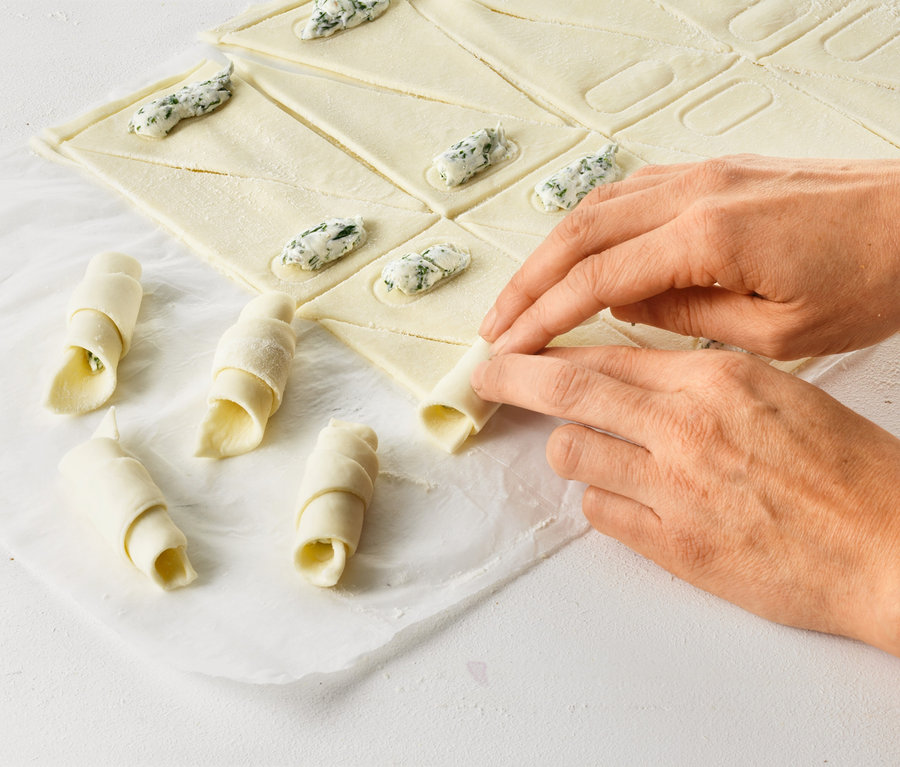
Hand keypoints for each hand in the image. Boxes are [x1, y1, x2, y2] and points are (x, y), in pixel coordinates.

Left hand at [471, 345, 899, 654]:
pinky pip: (599, 513)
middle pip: (569, 390)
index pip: (604, 352)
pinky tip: (629, 501)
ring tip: (591, 453)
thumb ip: (696, 383)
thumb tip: (628, 376)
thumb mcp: (774, 394)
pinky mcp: (675, 547)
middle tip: (486, 378)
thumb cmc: (844, 469)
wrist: (888, 546)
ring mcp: (675, 488)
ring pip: (571, 452)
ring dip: (567, 449)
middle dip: (513, 379)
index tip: (516, 350)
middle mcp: (686, 427)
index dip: (548, 351)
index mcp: (715, 379)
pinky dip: (601, 501)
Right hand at [481, 155, 899, 358]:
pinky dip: (589, 226)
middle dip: (527, 283)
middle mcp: (693, 192)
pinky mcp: (713, 171)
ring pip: (595, 207)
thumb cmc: (871, 277)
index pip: (595, 279)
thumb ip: (690, 320)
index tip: (508, 347)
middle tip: (494, 325)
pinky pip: (628, 192)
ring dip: (550, 252)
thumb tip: (628, 310)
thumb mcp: (781, 330)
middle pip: (577, 235)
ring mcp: (700, 174)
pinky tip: (579, 252)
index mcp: (707, 236)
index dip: (542, 316)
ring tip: (523, 295)